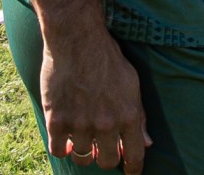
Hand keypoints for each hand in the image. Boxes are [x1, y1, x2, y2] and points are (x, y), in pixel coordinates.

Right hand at [40, 25, 149, 171]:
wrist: (78, 41)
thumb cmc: (108, 60)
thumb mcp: (133, 85)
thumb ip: (139, 117)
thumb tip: (146, 143)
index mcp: (129, 115)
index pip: (135, 155)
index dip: (133, 169)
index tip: (131, 174)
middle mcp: (106, 124)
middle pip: (107, 161)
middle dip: (108, 159)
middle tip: (104, 151)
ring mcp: (80, 124)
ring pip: (82, 158)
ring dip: (84, 153)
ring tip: (84, 142)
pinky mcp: (57, 120)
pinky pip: (58, 150)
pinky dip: (62, 148)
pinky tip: (66, 141)